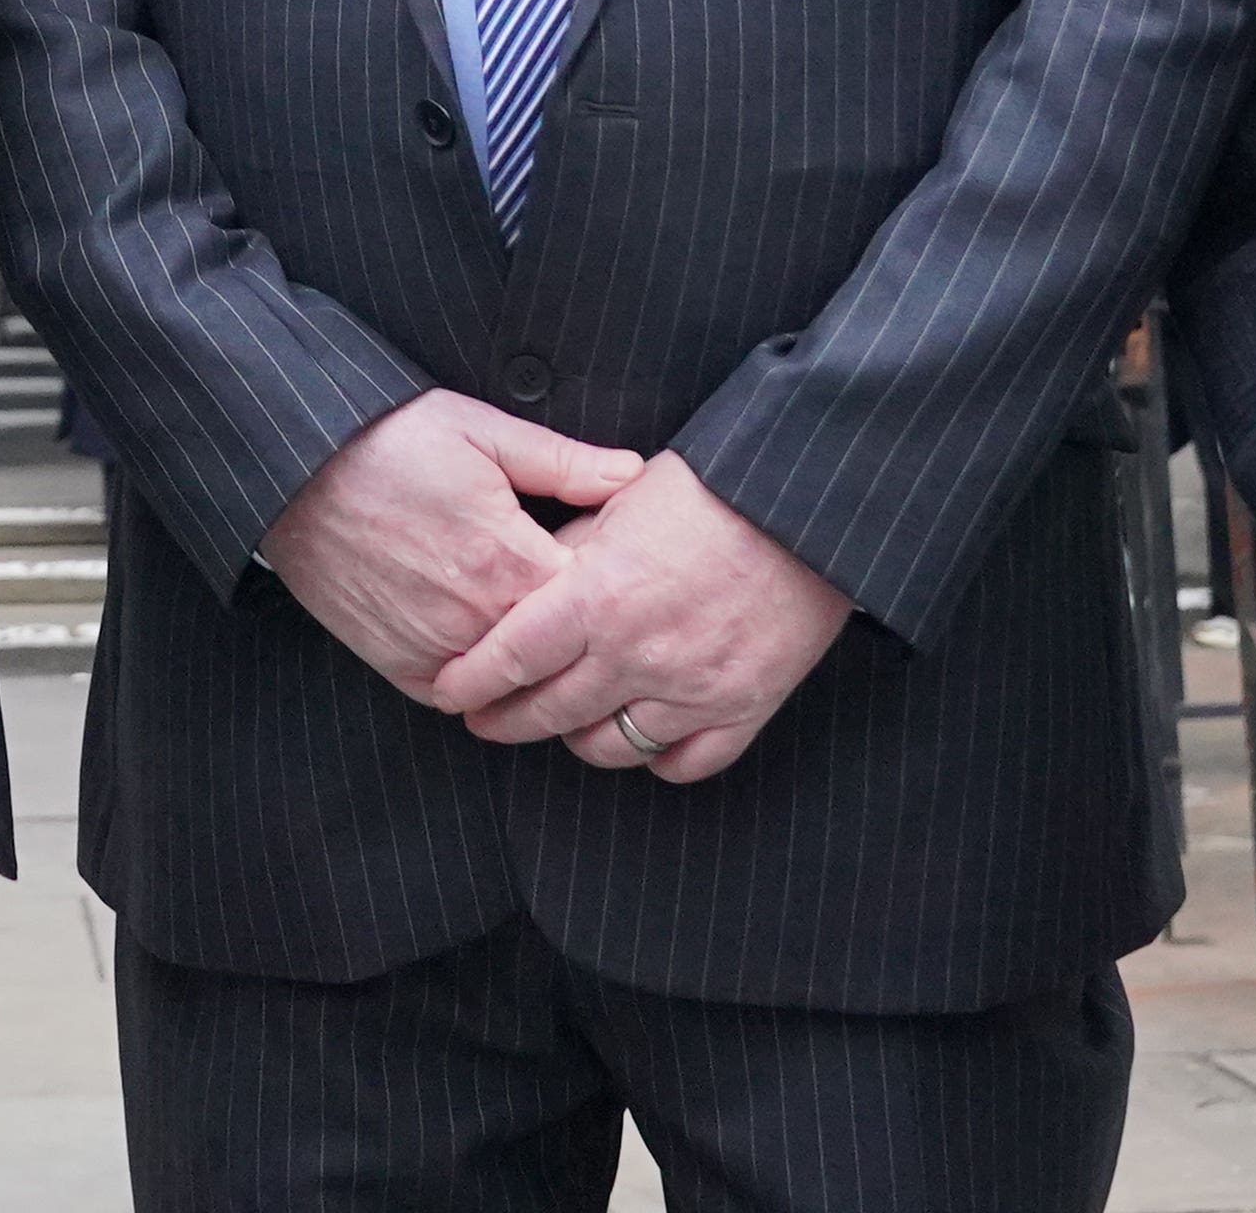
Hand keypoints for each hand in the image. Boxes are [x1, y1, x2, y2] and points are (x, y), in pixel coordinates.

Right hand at [256, 393, 644, 697]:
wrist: (294, 470)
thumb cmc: (389, 441)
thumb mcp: (483, 432)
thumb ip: (565, 463)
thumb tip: (633, 475)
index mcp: (512, 561)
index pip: (596, 601)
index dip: (612, 584)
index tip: (616, 566)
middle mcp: (479, 620)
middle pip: (562, 651)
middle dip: (579, 630)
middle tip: (589, 604)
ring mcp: (437, 650)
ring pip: (515, 684)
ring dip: (532, 660)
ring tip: (538, 623)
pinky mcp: (400, 666)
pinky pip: (461, 695)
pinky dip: (480, 678)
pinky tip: (488, 643)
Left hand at [424, 449, 855, 783]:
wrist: (805, 505)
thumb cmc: (711, 489)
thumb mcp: (620, 503)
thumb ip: (570, 549)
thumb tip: (532, 580)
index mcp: (598, 597)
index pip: (509, 659)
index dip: (470, 682)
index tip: (450, 691)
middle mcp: (638, 654)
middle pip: (549, 713)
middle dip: (505, 721)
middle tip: (485, 720)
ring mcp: (692, 690)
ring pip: (610, 748)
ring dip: (578, 738)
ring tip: (565, 722)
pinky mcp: (743, 709)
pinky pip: (682, 765)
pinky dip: (657, 758)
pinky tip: (642, 735)